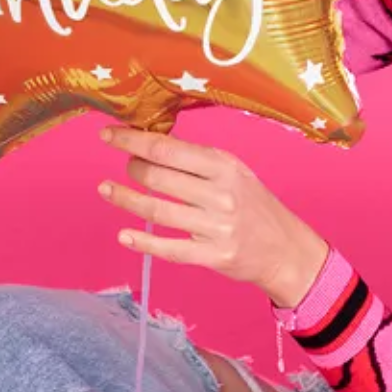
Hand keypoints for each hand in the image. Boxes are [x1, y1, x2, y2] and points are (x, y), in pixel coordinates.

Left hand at [98, 126, 329, 308]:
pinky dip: (143, 241)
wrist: (286, 249)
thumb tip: (151, 143)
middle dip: (132, 167)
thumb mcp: (233, 171)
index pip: (167, 148)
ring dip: (125, 199)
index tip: (108, 134)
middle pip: (159, 177)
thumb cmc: (253, 203)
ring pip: (158, 211)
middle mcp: (220, 194)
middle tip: (123, 165)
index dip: (132, 140)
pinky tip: (124, 234)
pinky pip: (170, 249)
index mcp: (223, 166)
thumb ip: (197, 160)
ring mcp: (216, 227)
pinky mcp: (213, 256)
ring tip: (106, 190)